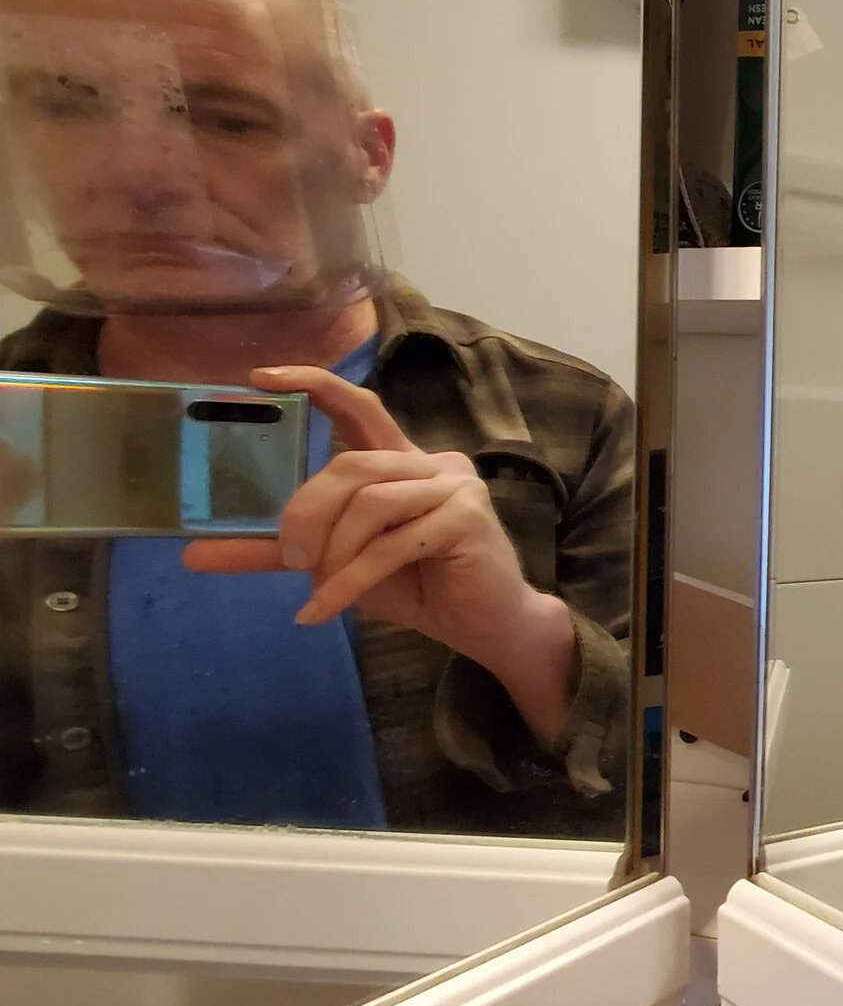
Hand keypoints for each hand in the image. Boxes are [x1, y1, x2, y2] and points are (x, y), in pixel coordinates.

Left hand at [184, 366, 576, 744]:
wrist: (486, 626)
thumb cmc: (418, 585)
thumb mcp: (337, 564)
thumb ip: (278, 551)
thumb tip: (193, 553)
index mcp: (401, 460)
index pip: (359, 406)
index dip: (314, 384)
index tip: (258, 379)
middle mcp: (432, 461)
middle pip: (351, 464)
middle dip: (307, 510)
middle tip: (288, 557)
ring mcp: (455, 486)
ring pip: (370, 502)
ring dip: (333, 552)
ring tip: (319, 590)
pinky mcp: (466, 519)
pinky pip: (390, 544)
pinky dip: (349, 581)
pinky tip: (323, 609)